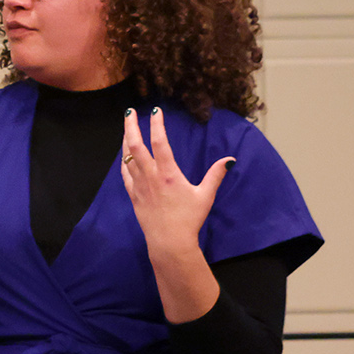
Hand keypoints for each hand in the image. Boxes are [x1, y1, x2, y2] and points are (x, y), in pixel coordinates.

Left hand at [119, 107, 232, 258]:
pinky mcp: (134, 196)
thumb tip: (229, 160)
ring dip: (125, 140)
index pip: (160, 142)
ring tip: (127, 127)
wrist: (169, 242)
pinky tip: (124, 155)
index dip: (157, 124)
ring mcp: (139, 186)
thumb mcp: (205, 196)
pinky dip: (123, 161)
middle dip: (131, 126)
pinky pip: (125, 174)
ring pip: (127, 157)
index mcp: (168, 174)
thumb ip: (216, 175)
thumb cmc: (189, 220)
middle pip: (135, 145)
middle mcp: (150, 177)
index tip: (156, 111)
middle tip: (130, 112)